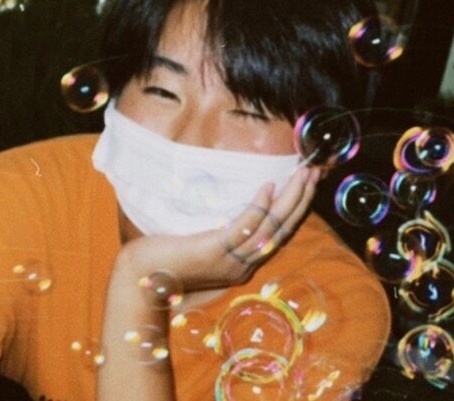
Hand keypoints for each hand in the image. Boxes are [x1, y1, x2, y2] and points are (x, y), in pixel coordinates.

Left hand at [115, 164, 320, 293]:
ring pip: (271, 227)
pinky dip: (259, 207)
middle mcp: (243, 265)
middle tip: (315, 172)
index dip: (296, 209)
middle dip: (302, 199)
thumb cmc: (165, 260)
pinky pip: (245, 227)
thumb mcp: (202, 247)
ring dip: (290, 198)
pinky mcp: (214, 251)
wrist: (138, 281)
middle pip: (282, 229)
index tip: (307, 183)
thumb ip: (222, 235)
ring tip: (302, 174)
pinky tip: (268, 187)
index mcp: (242, 264)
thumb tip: (235, 210)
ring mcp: (231, 260)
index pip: (279, 234)